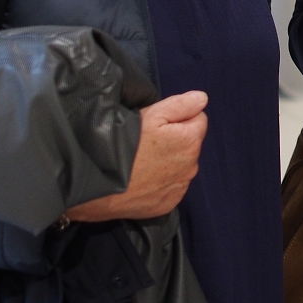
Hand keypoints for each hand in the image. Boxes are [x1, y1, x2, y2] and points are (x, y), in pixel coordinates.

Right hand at [64, 90, 207, 222]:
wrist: (100, 185)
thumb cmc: (125, 145)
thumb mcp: (151, 114)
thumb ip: (182, 104)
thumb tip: (202, 98)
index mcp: (191, 141)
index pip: (199, 119)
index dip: (179, 117)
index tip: (159, 123)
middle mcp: (192, 166)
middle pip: (190, 144)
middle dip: (176, 139)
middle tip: (148, 142)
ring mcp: (180, 187)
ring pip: (181, 165)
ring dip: (170, 161)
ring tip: (143, 161)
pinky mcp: (168, 203)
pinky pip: (171, 186)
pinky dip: (162, 181)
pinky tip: (143, 178)